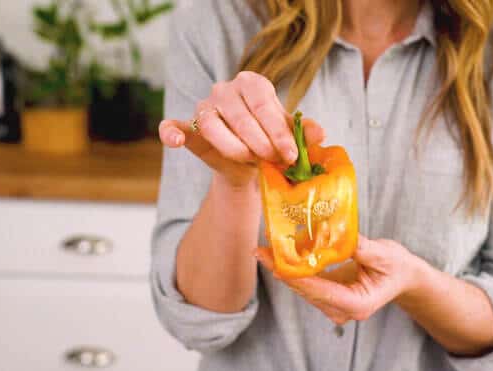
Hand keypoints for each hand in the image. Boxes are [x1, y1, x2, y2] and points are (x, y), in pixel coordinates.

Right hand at [158, 71, 324, 186]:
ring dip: (233, 147)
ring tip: (249, 160)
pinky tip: (175, 141)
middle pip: (240, 116)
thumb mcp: (292, 138)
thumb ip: (304, 134)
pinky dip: (172, 132)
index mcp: (254, 83)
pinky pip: (175, 126)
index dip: (278, 132)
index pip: (264, 105)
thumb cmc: (273, 142)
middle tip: (273, 162)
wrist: (252, 164)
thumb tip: (320, 134)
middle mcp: (226, 89)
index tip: (291, 155)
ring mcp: (205, 106)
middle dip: (260, 143)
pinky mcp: (189, 127)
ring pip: (213, 126)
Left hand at [256, 236, 426, 324]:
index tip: (274, 263)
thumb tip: (331, 234)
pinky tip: (280, 252)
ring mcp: (334, 308)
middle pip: (305, 291)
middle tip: (260, 250)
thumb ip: (357, 246)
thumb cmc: (397, 265)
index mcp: (357, 305)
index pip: (319, 290)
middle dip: (282, 270)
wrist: (403, 277)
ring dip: (284, 268)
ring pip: (302, 288)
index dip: (295, 276)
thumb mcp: (383, 253)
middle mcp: (343, 312)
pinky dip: (295, 268)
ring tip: (265, 249)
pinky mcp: (328, 299)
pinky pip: (307, 284)